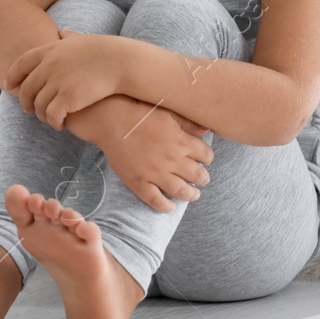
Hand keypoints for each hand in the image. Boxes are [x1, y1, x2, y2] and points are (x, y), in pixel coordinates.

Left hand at [3, 30, 125, 129]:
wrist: (122, 63)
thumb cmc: (107, 52)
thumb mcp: (83, 40)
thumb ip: (69, 37)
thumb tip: (61, 32)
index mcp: (51, 51)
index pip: (22, 64)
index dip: (12, 76)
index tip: (8, 86)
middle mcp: (50, 65)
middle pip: (26, 88)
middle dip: (25, 101)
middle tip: (29, 110)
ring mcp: (57, 82)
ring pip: (38, 105)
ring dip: (41, 115)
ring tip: (49, 120)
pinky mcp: (67, 98)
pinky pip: (52, 115)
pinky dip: (53, 122)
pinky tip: (60, 124)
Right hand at [93, 97, 214, 212]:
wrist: (111, 121)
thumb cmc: (140, 112)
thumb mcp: (169, 113)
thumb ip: (188, 124)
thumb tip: (206, 130)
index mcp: (181, 142)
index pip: (205, 155)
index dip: (208, 158)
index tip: (205, 160)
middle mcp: (172, 160)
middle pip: (197, 175)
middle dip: (203, 178)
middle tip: (203, 180)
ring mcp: (155, 173)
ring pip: (180, 191)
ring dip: (191, 194)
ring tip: (194, 194)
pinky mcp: (138, 182)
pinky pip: (155, 200)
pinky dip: (165, 206)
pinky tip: (170, 206)